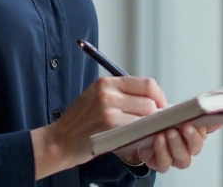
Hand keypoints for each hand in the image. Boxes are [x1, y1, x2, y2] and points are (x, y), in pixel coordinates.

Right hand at [31, 77, 166, 178]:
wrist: (61, 140)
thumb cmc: (81, 123)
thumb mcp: (98, 98)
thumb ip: (122, 95)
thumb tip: (152, 100)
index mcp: (106, 82)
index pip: (145, 83)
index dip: (158, 95)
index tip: (161, 105)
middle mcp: (107, 91)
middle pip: (149, 97)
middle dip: (157, 111)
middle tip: (155, 121)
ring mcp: (108, 107)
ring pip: (146, 112)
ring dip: (150, 123)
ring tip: (145, 129)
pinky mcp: (109, 124)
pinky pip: (137, 126)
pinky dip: (142, 132)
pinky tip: (138, 137)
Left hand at [125, 123, 222, 172]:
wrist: (142, 131)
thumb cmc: (163, 122)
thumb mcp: (179, 114)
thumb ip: (198, 115)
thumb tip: (218, 116)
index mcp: (193, 137)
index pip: (203, 136)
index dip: (201, 131)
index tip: (197, 121)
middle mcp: (186, 150)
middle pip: (195, 149)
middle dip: (191, 138)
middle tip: (185, 126)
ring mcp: (174, 159)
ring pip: (182, 158)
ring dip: (176, 144)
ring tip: (169, 131)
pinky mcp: (160, 164)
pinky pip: (164, 163)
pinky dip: (162, 151)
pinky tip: (159, 138)